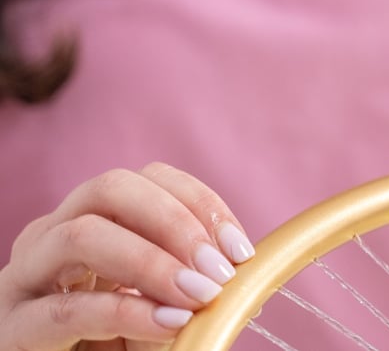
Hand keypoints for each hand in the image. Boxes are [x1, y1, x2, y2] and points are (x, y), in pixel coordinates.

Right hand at [0, 163, 255, 350]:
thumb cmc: (114, 345)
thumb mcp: (159, 303)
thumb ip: (191, 278)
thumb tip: (241, 264)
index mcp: (94, 219)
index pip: (149, 179)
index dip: (200, 204)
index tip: (240, 249)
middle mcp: (54, 234)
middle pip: (111, 187)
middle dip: (175, 221)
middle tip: (219, 269)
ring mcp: (25, 276)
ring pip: (81, 234)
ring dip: (152, 262)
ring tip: (199, 295)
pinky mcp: (10, 328)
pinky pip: (65, 308)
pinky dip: (125, 311)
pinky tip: (168, 323)